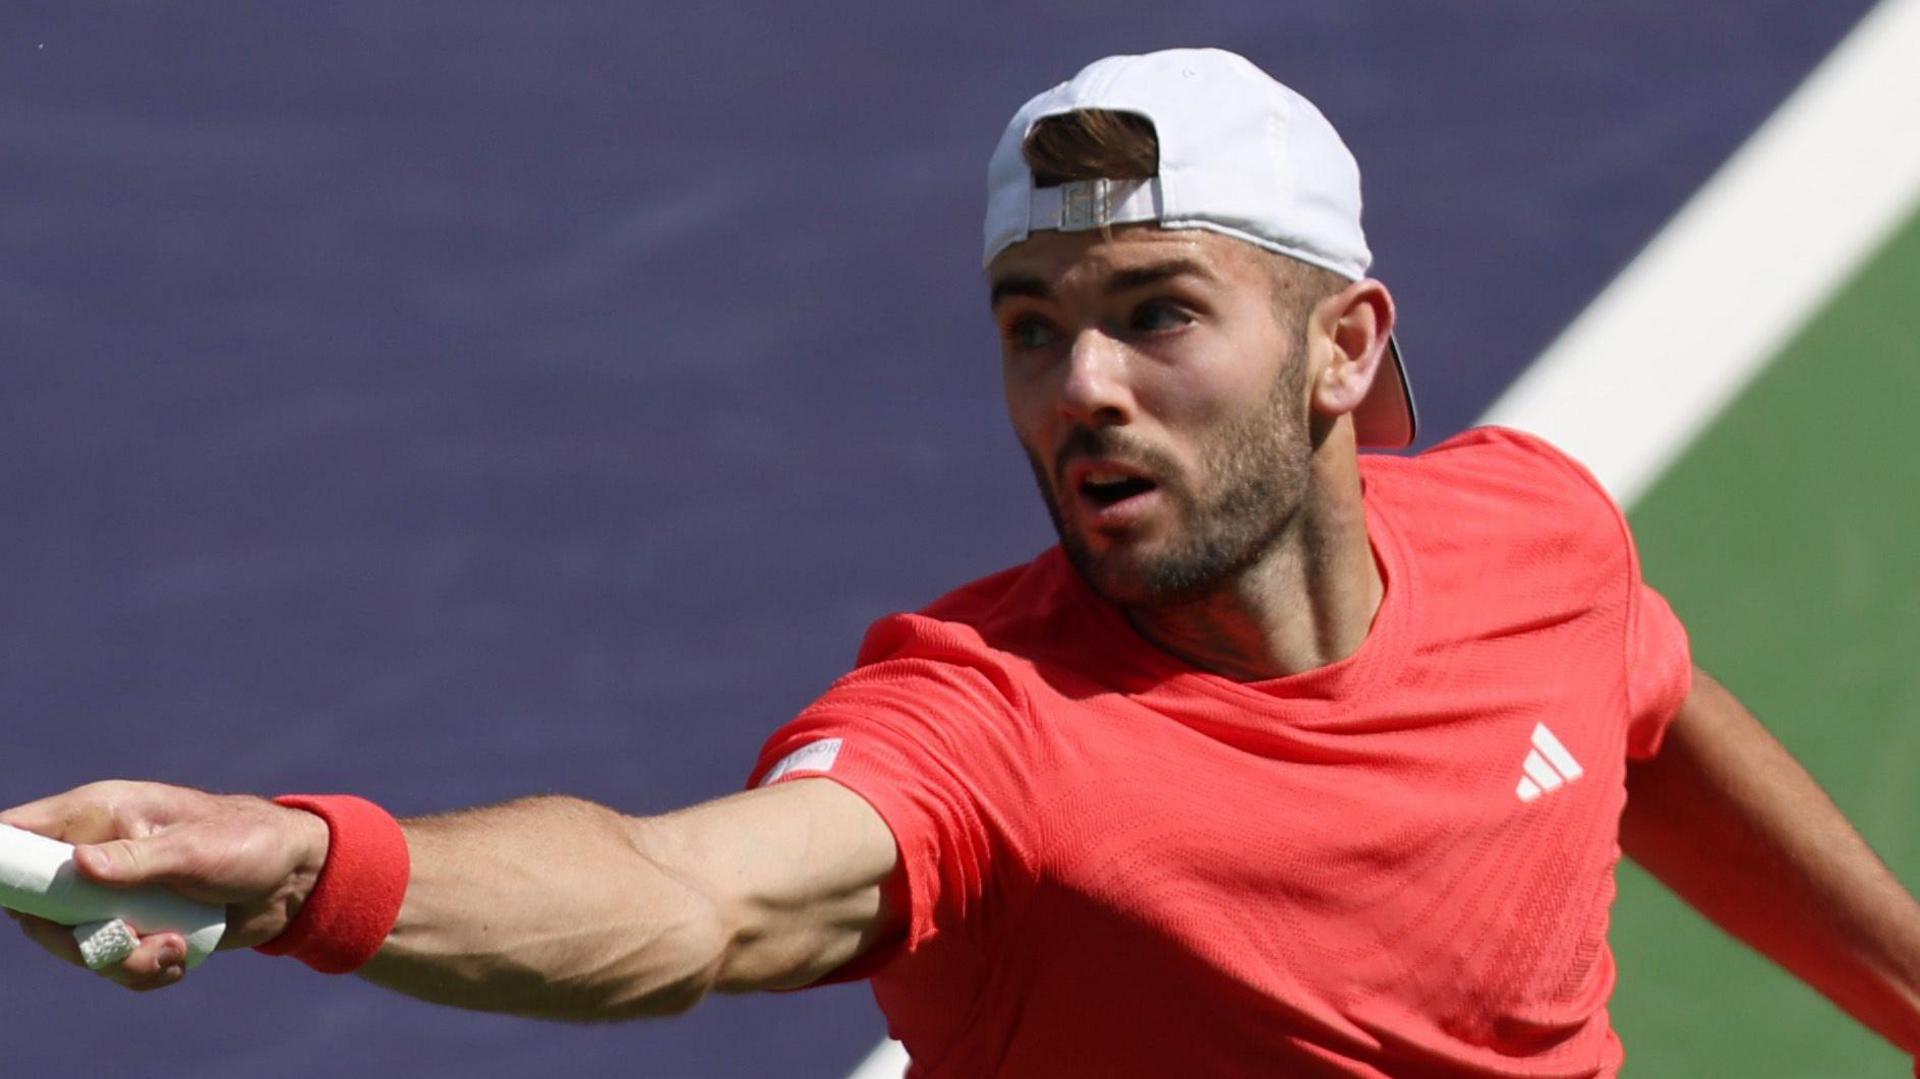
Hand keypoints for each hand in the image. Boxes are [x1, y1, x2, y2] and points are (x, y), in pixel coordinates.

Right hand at [1, 780, 328, 989]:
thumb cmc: (248, 843)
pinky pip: (114, 963)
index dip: (5, 864)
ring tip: (174, 949)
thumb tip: (80, 864)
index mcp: (100, 815)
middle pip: (36, 908)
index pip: (20, 833)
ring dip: (124, 960)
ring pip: (77, 944)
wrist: (296, 878)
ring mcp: (113, 893)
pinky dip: (144, 970)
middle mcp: (96, 854)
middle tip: (123, 941)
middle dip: (76, 940)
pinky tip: (181, 957)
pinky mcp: (136, 926)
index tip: (23, 902)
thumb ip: (137, 859)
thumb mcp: (195, 850)